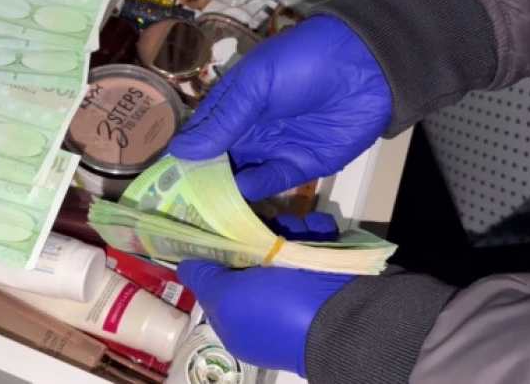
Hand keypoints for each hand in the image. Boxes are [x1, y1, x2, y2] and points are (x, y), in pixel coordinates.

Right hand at [168, 15, 391, 201]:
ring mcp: (272, 149)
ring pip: (238, 177)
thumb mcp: (255, 86)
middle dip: (195, 182)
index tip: (156, 181)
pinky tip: (236, 199)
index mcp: (232, 105)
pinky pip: (269, 183)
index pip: (198, 136)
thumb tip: (179, 152)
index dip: (178, 156)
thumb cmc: (302, 63)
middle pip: (215, 162)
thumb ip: (223, 122)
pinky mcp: (299, 167)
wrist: (365, 66)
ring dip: (221, 193)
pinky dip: (252, 193)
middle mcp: (247, 130)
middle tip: (171, 206)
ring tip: (197, 211)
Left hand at [177, 214, 353, 376]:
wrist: (345, 316)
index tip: (211, 216)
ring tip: (297, 226)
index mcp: (242, 317)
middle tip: (256, 212)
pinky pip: (317, 239)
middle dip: (254, 231)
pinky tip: (320, 228)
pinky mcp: (329, 269)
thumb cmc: (275, 309)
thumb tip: (184, 266)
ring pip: (285, 242)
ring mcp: (300, 286)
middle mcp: (269, 302)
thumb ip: (205, 279)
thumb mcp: (227, 299)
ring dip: (290, 228)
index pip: (222, 278)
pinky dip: (318, 231)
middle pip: (254, 254)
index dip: (216, 250)